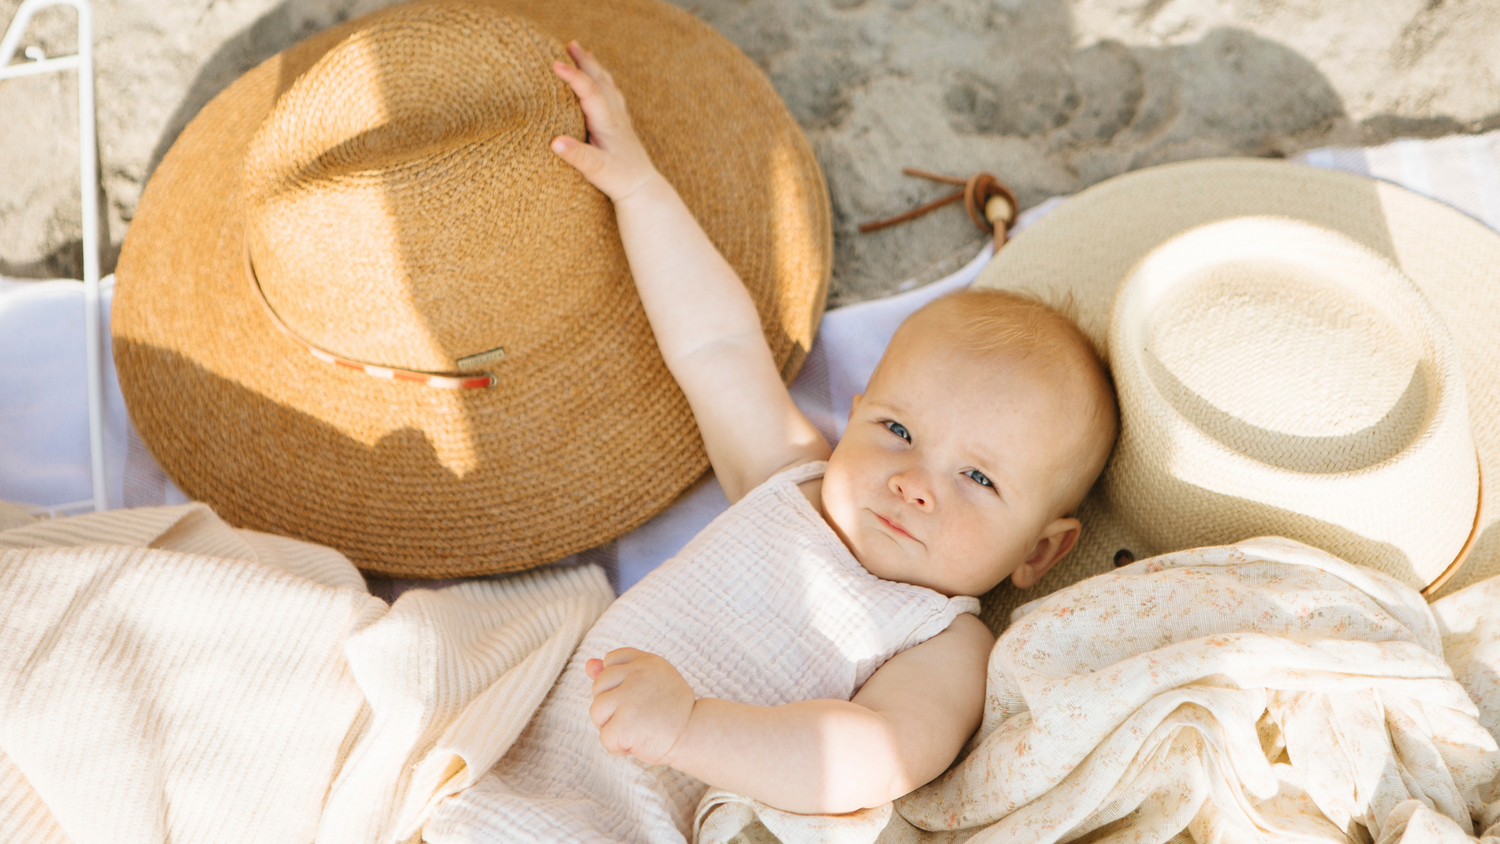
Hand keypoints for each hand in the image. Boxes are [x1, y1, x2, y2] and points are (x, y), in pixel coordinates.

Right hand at [550, 42, 660, 200]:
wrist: (642, 187)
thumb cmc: (619, 180)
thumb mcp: (596, 170)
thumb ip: (577, 156)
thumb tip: (555, 143)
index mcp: (608, 122)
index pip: (590, 91)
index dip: (573, 76)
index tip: (555, 63)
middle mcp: (615, 115)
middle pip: (600, 80)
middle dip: (584, 61)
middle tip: (569, 45)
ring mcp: (620, 117)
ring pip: (607, 84)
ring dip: (594, 66)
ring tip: (581, 52)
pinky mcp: (621, 123)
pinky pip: (611, 93)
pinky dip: (601, 79)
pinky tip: (598, 77)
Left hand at [586, 648, 695, 765]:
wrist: (695, 735)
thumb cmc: (671, 711)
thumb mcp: (650, 682)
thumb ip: (618, 671)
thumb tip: (588, 664)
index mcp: (646, 661)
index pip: (611, 660)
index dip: (617, 682)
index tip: (638, 696)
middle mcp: (636, 675)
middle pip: (598, 687)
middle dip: (612, 706)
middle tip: (640, 715)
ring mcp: (629, 698)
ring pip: (596, 711)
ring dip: (612, 726)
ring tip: (636, 729)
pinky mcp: (624, 723)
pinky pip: (604, 737)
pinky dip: (617, 747)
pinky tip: (636, 744)